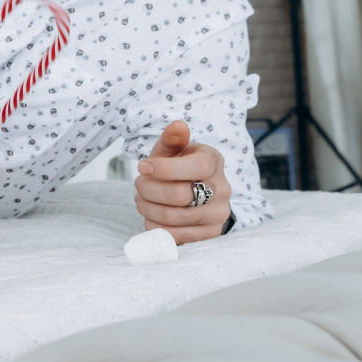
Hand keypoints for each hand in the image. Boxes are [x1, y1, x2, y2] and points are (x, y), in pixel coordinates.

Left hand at [135, 120, 231, 243]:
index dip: (164, 168)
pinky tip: (151, 215)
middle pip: (178, 195)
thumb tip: (177, 125)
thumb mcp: (174, 151)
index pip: (196, 167)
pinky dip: (154, 225)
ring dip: (147, 208)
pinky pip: (173, 236)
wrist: (196, 193)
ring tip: (142, 199)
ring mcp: (217, 215)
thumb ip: (172, 139)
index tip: (143, 166)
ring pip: (172, 217)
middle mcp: (222, 189)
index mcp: (214, 162)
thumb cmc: (179, 168)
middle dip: (148, 189)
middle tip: (139, 185)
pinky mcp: (208, 235)